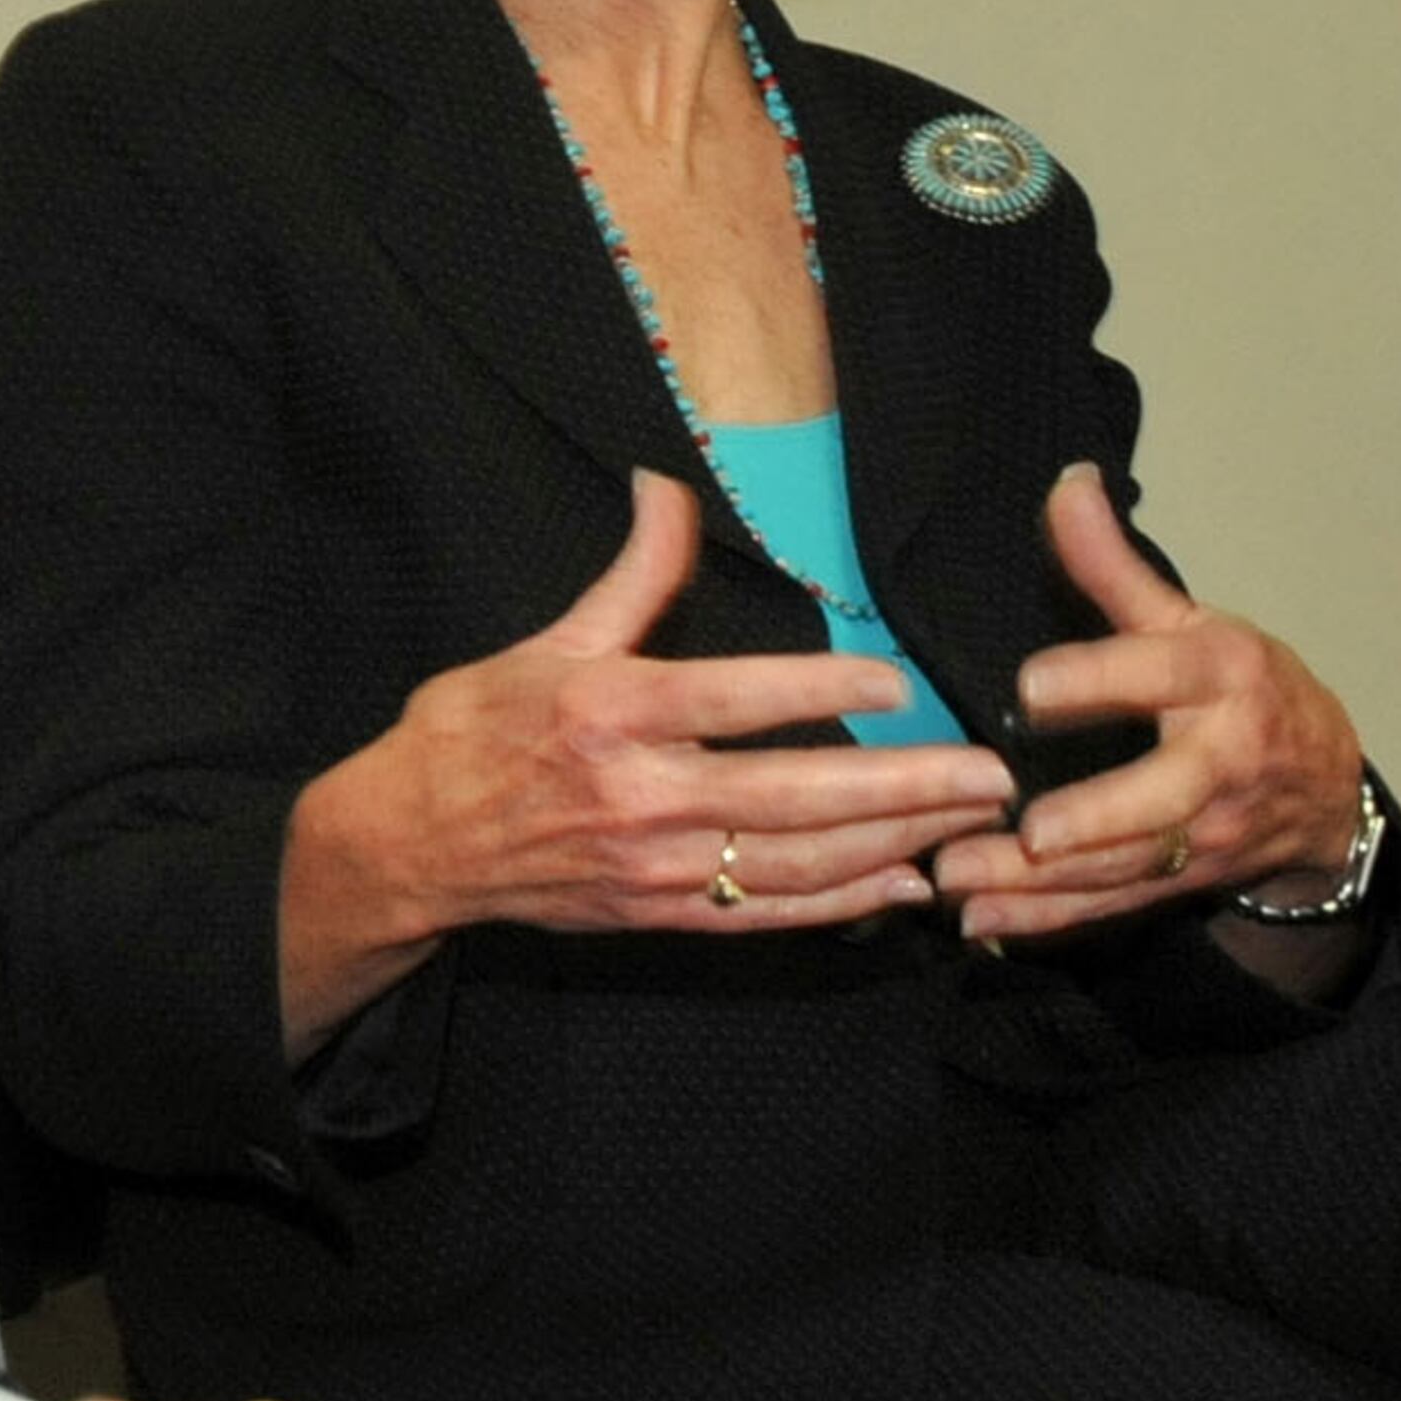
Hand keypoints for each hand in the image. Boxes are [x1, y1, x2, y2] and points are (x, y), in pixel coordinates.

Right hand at [281, 472, 1013, 1047]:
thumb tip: (668, 485)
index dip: (827, 690)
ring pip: (796, 861)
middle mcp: (641, 793)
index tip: (903, 683)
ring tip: (968, 824)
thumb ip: (633, 575)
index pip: (741, 698)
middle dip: (905, 786)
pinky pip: (766, 915)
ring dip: (893, 844)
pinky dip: (840, 905)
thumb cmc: (475, 728)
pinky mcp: (659, 915)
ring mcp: (654, 865)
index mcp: (614, 711)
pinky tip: (901, 887)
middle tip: (991, 774)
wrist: (410, 841)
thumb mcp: (549, 640)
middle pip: (795, 794)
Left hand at [929, 464, 1364, 944]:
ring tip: (960, 882)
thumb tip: (1067, 480)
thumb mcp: (1191, 617)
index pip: (1160, 674)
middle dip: (1092, 820)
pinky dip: (1047, 922)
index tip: (1030, 689)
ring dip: (1041, 885)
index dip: (1100, 680)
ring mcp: (1202, 835)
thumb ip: (1116, 563)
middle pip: (1158, 797)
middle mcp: (1217, 764)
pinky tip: (980, 925)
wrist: (1327, 790)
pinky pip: (1111, 905)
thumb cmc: (1245, 688)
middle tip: (1025, 831)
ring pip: (1123, 865)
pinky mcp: (1179, 883)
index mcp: (1219, 680)